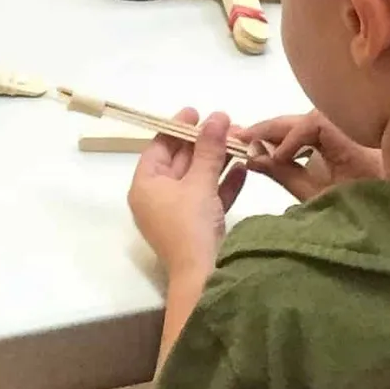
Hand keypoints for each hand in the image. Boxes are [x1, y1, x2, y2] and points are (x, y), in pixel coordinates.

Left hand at [125, 110, 247, 277]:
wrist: (202, 277)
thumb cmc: (190, 226)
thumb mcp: (199, 183)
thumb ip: (209, 149)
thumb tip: (217, 116)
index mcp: (145, 185)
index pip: (158, 147)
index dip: (177, 127)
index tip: (196, 111)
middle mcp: (157, 198)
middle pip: (180, 161)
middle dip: (204, 143)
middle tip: (227, 123)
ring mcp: (177, 213)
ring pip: (197, 179)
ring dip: (218, 161)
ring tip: (241, 140)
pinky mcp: (196, 227)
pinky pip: (209, 198)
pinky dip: (224, 184)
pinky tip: (244, 168)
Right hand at [241, 111, 382, 202]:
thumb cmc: (356, 220)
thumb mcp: (317, 200)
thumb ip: (286, 176)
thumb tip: (254, 157)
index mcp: (355, 146)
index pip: (317, 122)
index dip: (291, 136)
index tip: (273, 157)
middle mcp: (354, 135)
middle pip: (310, 118)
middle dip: (275, 128)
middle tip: (241, 137)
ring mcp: (351, 139)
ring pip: (311, 124)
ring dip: (282, 132)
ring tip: (253, 141)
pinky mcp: (348, 147)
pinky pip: (317, 135)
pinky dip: (295, 139)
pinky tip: (277, 149)